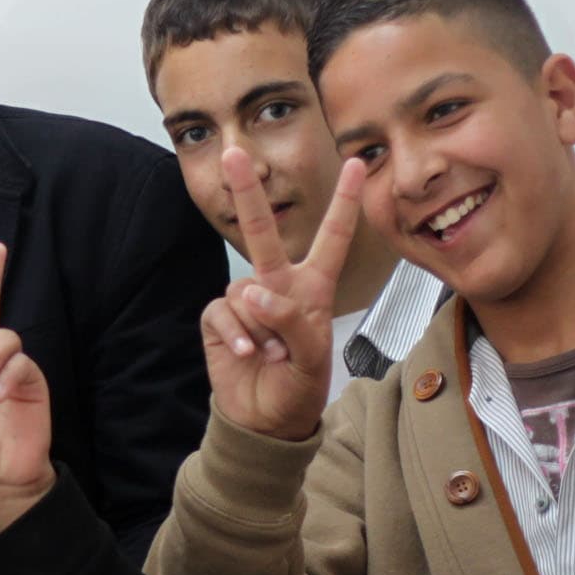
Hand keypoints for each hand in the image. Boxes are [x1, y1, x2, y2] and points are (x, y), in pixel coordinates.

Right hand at [201, 150, 363, 439]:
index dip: (343, 202)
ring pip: (244, 292)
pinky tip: (248, 355)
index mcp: (312, 289)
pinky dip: (236, 336)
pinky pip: (223, 313)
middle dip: (247, 193)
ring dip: (259, 328)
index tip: (355, 162)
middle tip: (233, 154)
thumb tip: (253, 293)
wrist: (264, 420)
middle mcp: (277, 286)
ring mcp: (245, 301)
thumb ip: (292, 321)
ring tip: (271, 354)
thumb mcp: (313, 357)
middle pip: (262, 232)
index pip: (332, 239)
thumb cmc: (298, 387)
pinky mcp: (219, 318)